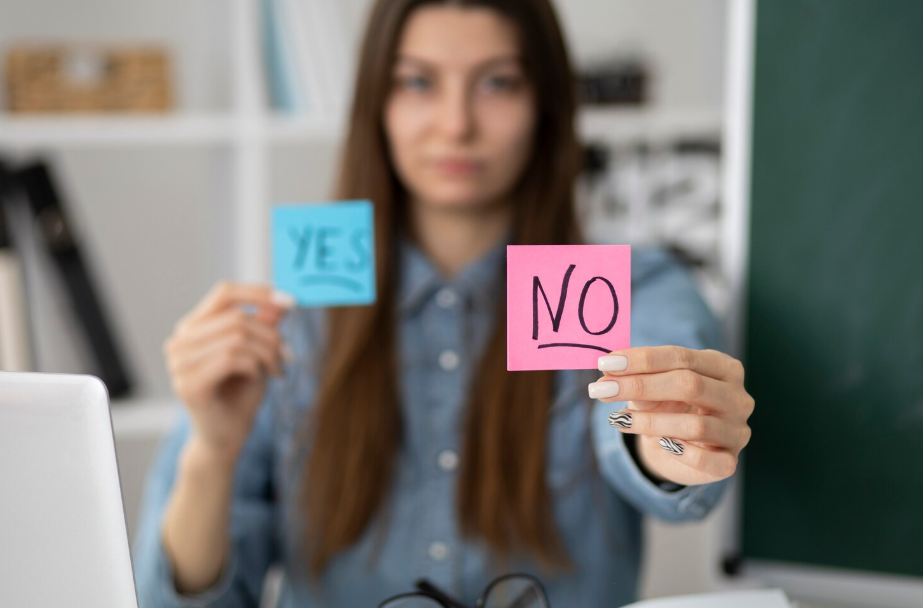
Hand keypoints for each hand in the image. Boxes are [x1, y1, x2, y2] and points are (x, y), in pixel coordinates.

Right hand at [163, 282, 294, 463]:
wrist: (227, 438)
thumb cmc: (240, 394)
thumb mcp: (258, 352)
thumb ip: (264, 325)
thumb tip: (280, 299)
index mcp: (193, 328)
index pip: (224, 294)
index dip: (258, 293)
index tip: (289, 300)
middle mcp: (179, 342)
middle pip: (236, 317)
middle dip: (270, 334)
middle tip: (287, 354)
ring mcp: (178, 364)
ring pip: (236, 338)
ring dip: (267, 352)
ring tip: (277, 368)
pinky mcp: (188, 384)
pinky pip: (231, 359)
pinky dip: (255, 366)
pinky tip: (259, 379)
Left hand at [589, 346, 753, 486]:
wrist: (679, 448)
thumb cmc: (668, 406)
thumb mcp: (651, 388)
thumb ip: (635, 378)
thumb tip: (607, 373)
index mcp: (722, 367)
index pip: (682, 357)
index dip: (642, 359)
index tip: (605, 364)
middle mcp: (737, 397)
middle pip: (690, 385)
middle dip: (640, 385)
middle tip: (601, 390)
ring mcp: (737, 431)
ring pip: (696, 426)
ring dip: (651, 422)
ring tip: (619, 419)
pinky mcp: (729, 462)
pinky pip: (707, 460)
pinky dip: (679, 452)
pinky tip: (658, 444)